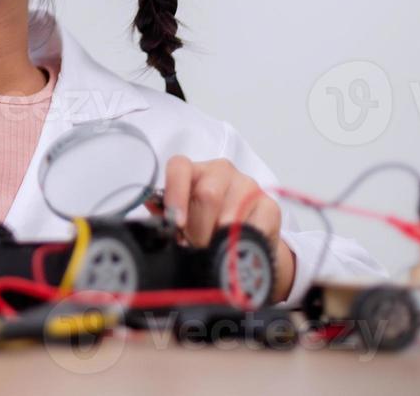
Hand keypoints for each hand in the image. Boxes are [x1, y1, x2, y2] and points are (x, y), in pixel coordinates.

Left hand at [148, 155, 296, 300]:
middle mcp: (221, 171)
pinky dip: (240, 244)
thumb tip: (150, 215)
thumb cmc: (206, 226)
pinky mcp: (269, 205)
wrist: (244, 240)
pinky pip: (253, 227)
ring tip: (213, 251)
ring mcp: (247, 185)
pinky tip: (235, 251)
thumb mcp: (183, 219)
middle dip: (198, 229)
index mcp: (194, 170)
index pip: (179, 167)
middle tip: (196, 247)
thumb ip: (166, 215)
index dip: (176, 194)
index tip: (177, 224)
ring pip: (229, 214)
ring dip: (218, 240)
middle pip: (207, 194)